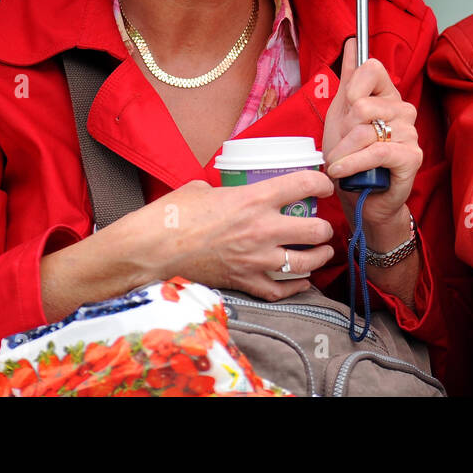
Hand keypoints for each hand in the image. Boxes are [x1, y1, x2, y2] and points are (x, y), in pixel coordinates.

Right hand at [130, 175, 335, 301]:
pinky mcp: (244, 282)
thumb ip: (226, 189)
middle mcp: (262, 229)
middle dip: (324, 227)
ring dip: (319, 256)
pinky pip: (281, 290)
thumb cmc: (170, 216)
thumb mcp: (202, 188)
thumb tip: (230, 192)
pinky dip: (296, 287)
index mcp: (253, 198)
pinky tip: (302, 281)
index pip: (305, 184)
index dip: (322, 182)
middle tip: (321, 224)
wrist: (147, 251)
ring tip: (322, 251)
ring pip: (306, 262)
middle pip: (316, 229)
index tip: (324, 185)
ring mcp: (255, 259)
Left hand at [322, 38, 422, 233]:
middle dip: (343, 130)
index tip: (346, 107)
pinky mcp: (412, 157)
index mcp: (388, 96)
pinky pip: (377, 152)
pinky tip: (341, 171)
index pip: (373, 68)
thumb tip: (351, 43)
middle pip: (363, 104)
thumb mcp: (341, 115)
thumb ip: (349, 80)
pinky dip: (352, 163)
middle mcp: (403, 110)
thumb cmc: (350, 157)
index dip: (352, 87)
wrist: (358, 197)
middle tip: (342, 146)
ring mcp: (410, 133)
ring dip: (343, 152)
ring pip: (367, 130)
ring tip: (339, 164)